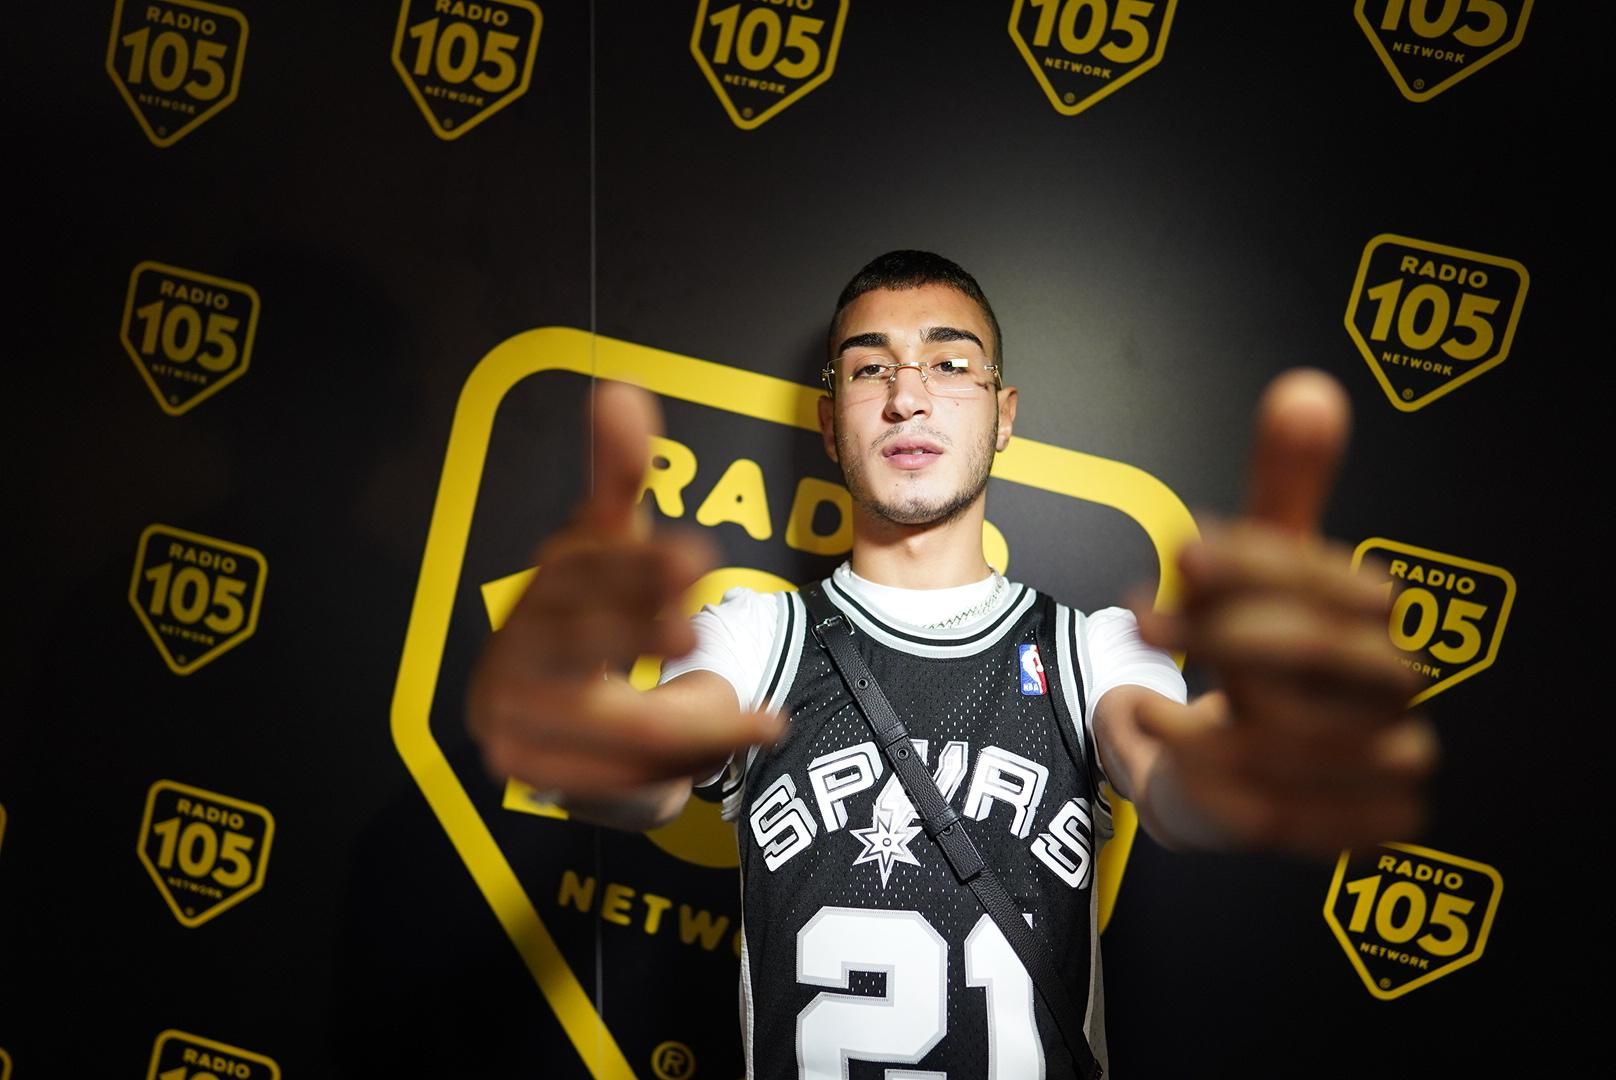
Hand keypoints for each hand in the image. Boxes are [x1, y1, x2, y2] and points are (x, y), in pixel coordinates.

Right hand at [466, 382, 779, 800]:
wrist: (558, 722)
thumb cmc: (594, 620)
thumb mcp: (615, 550)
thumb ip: (618, 477)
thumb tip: (622, 391)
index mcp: (535, 592)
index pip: (572, 573)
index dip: (629, 565)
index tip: (693, 556)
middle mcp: (511, 655)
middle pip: (574, 646)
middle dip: (636, 634)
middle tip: (696, 627)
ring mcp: (511, 719)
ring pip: (609, 724)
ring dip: (691, 722)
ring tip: (762, 714)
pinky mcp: (532, 775)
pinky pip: (617, 778)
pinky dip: (684, 764)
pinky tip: (742, 740)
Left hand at [1130, 369, 1435, 855]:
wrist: (1228, 764)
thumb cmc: (1250, 657)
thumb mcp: (1255, 570)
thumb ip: (1282, 488)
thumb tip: (1306, 392)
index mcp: (1375, 618)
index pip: (1336, 582)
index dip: (1260, 563)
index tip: (1186, 549)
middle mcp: (1394, 690)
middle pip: (1320, 653)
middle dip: (1222, 632)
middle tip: (1143, 617)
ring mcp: (1387, 763)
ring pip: (1289, 735)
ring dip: (1197, 713)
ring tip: (1146, 697)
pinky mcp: (1359, 828)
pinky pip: (1274, 810)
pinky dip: (1207, 780)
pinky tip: (1175, 751)